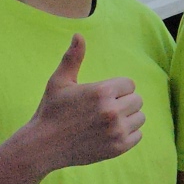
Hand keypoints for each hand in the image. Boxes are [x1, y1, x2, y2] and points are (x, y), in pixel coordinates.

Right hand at [14, 39, 144, 173]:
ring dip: (128, 118)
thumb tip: (78, 34)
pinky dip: (128, 134)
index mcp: (102, 91)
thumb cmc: (51, 111)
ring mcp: (116, 131)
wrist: (43, 146)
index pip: (129, 84)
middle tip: (102, 109)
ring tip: (107, 121)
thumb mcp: (59, 82)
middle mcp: (112, 111)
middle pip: (137, 100)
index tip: (100, 96)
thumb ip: (73, 58)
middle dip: (123, 102)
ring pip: (140, 117)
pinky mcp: (118, 148)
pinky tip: (109, 133)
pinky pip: (138, 135)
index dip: (116, 89)